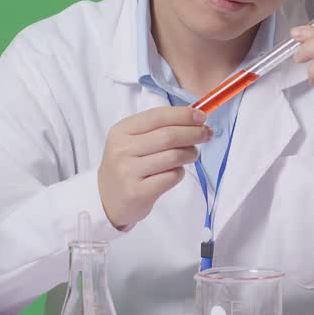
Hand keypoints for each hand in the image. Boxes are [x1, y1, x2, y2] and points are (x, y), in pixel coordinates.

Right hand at [98, 106, 211, 228]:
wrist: (107, 199)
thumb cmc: (127, 165)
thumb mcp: (132, 140)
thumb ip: (158, 127)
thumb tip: (195, 117)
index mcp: (122, 131)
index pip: (158, 116)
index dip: (183, 115)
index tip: (202, 116)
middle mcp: (122, 149)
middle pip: (168, 136)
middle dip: (194, 133)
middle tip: (206, 134)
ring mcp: (128, 172)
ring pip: (173, 157)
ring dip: (190, 153)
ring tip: (192, 154)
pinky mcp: (138, 192)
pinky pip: (171, 177)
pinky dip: (180, 172)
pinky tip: (176, 172)